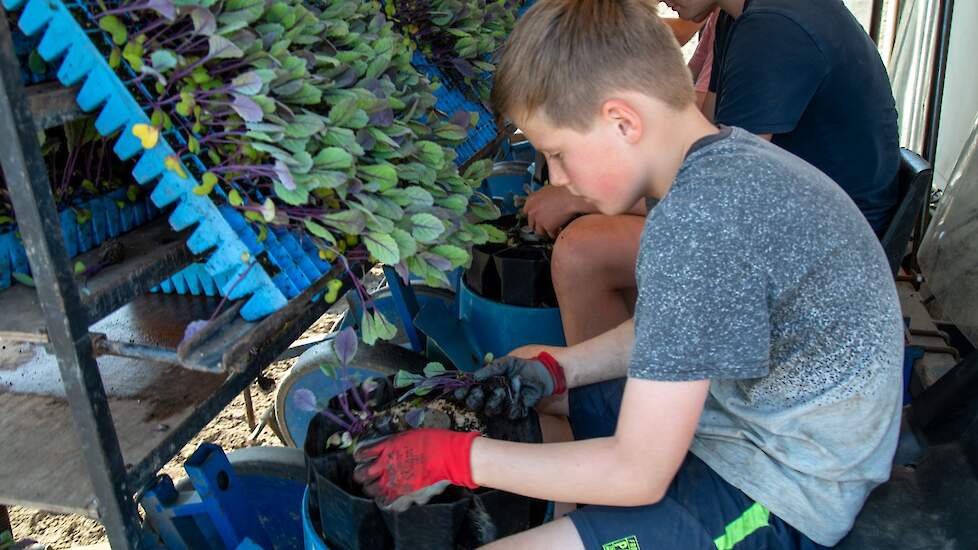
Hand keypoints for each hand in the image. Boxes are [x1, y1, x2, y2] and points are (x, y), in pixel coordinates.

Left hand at [353, 429, 479, 510]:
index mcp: (387, 448)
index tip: (362, 457)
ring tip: (377, 487)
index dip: (360, 456)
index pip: (362, 454)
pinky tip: (390, 497)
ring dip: (372, 489)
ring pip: (372, 491)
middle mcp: (387, 465)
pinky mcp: (405, 494)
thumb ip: (394, 444)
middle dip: (361, 475)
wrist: (448, 455)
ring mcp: (394, 481)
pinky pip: (388, 502)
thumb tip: (386, 448)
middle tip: (365, 475)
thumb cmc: (433, 441)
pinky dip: (387, 501)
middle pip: (362, 475)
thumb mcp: (408, 435)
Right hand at [457, 353, 566, 418]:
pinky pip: (509, 413)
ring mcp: (501, 406)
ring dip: (494, 400)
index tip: (460, 391)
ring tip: (502, 389)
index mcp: (484, 385)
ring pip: (490, 410)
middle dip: (475, 399)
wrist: (541, 374)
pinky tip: (519, 392)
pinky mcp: (515, 412)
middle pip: (474, 405)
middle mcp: (490, 397)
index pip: (468, 392)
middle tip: (480, 390)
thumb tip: (475, 376)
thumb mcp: (505, 363)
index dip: (462, 393)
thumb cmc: (521, 367)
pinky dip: (514, 402)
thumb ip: (491, 368)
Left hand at [523, 185, 591, 237]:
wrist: (570, 197)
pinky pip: (551, 234)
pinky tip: (559, 231)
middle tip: (545, 225)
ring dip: (545, 231)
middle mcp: (532, 212)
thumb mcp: (546, 191)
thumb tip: (541, 203)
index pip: (525, 212)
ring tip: (552, 230)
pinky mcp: (548, 227)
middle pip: (531, 224)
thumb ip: (539, 199)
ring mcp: (539, 220)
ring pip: (539, 231)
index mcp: (530, 201)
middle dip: (538, 225)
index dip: (532, 216)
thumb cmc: (561, 190)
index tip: (536, 217)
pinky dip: (555, 234)